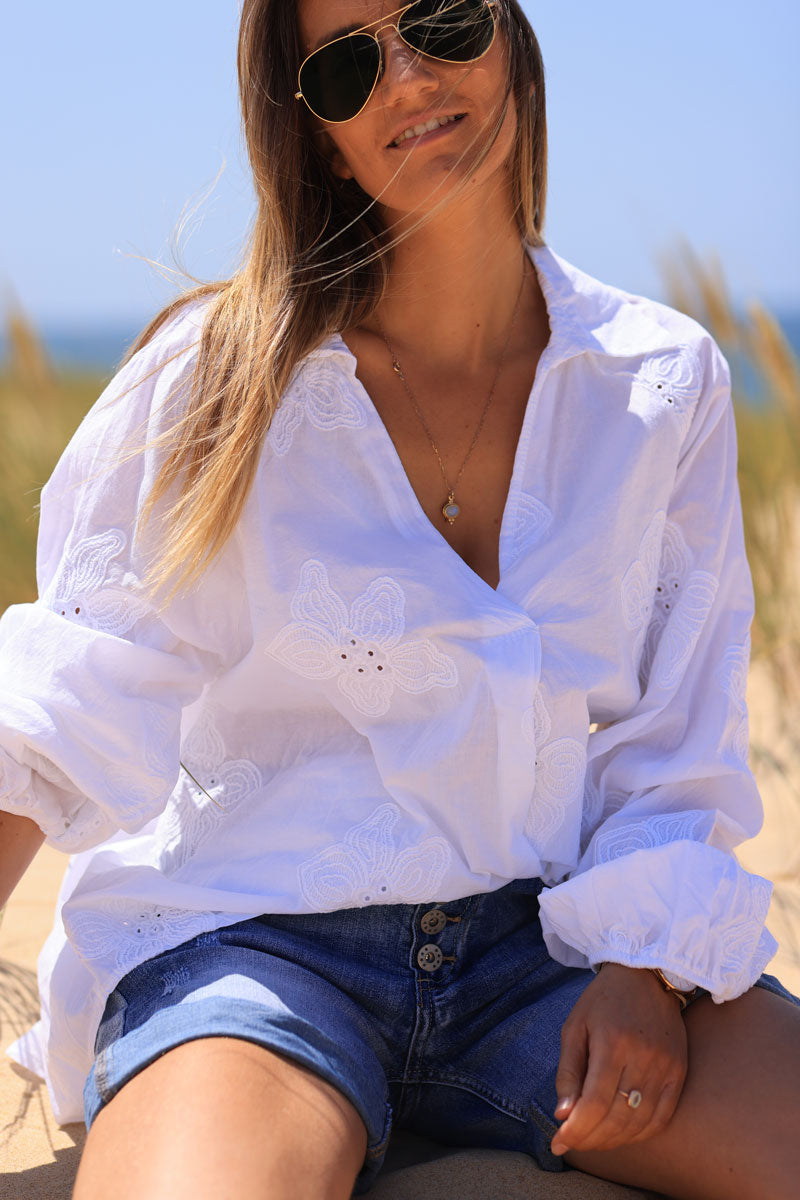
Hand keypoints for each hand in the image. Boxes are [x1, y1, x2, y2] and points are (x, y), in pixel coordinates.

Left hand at [550, 963, 687, 1155]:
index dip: (576, 1130)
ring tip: (592, 1141)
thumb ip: (568, 1072)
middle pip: (617, 1117)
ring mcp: (665, 1066)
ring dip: (613, 1140)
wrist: (647, 976)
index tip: (558, 1143)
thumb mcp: (575, 1027)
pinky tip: (622, 1135)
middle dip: (590, 1139)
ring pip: (640, 1122)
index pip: (594, 1102)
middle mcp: (642, 1057)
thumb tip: (563, 1115)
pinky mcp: (679, 1072)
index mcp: (612, 1043)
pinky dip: (641, 1133)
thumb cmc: (603, 1001)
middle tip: (572, 1143)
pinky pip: (663, 1117)